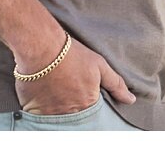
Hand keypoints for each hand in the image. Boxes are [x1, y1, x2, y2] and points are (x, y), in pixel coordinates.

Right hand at [15, 33, 136, 113]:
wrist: (42, 47)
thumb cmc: (72, 54)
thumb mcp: (99, 65)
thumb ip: (116, 84)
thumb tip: (130, 100)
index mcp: (87, 103)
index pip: (91, 112)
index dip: (87, 102)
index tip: (81, 93)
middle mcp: (70, 112)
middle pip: (74, 116)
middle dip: (72, 106)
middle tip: (68, 90)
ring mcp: (51, 113)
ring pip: (57, 117)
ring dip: (58, 107)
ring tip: (56, 90)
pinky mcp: (33, 110)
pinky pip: (39, 116)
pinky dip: (41, 108)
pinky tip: (43, 94)